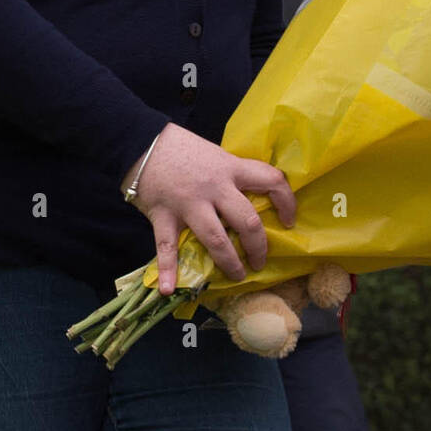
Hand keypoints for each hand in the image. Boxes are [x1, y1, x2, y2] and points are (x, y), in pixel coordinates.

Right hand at [123, 124, 296, 294]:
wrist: (141, 141)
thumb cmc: (181, 147)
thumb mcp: (215, 154)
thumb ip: (231, 174)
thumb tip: (251, 195)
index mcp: (230, 168)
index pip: (270, 181)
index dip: (286, 201)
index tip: (289, 220)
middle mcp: (214, 187)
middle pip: (247, 220)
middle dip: (258, 246)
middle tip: (259, 260)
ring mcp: (189, 203)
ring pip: (216, 238)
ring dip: (229, 262)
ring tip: (237, 275)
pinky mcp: (164, 215)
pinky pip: (167, 246)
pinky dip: (168, 270)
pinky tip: (169, 288)